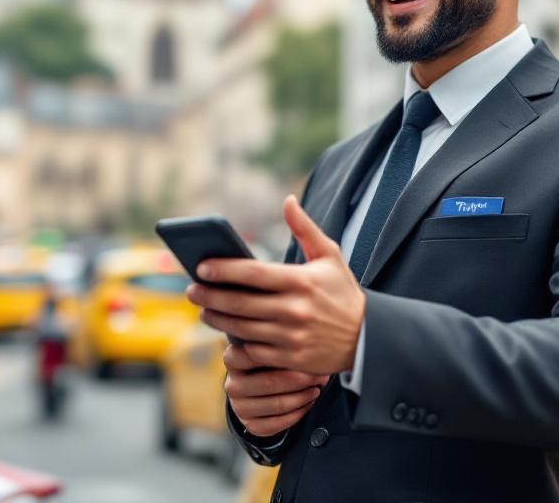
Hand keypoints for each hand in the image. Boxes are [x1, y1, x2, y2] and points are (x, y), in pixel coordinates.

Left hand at [186, 195, 365, 374]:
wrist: (367, 338)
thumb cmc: (343, 292)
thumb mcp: (330, 256)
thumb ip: (304, 228)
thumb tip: (287, 199)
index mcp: (302, 282)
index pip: (253, 274)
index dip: (223, 270)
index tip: (201, 267)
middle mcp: (295, 310)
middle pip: (240, 303)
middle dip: (210, 296)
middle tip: (191, 290)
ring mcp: (292, 338)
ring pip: (242, 328)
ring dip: (217, 319)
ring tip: (203, 310)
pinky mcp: (290, 360)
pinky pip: (254, 352)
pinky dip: (236, 343)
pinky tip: (226, 332)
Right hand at [224, 342, 327, 436]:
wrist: (260, 388)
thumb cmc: (270, 362)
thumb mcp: (269, 349)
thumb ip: (281, 347)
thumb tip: (308, 350)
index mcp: (232, 359)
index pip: (252, 355)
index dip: (282, 356)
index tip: (305, 353)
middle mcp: (232, 385)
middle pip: (269, 383)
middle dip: (300, 380)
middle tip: (319, 375)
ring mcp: (240, 407)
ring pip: (277, 405)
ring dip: (303, 397)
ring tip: (317, 389)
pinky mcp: (251, 425)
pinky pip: (279, 423)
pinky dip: (299, 413)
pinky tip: (308, 403)